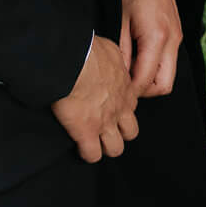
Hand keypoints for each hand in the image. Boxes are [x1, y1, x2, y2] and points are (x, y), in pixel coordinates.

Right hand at [52, 35, 139, 162]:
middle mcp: (121, 109)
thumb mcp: (111, 52)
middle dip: (119, 135)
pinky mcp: (86, 133)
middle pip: (130, 133)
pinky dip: (87, 154)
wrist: (74, 63)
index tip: (110, 112)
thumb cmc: (89, 52)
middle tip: (105, 132)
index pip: (131, 108)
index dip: (121, 113)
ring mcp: (105, 123)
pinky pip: (92, 154)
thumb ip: (114, 62)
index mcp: (127, 90)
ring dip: (105, 147)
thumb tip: (108, 60)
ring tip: (94, 145)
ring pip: (115, 148)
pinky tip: (80, 149)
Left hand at [118, 0, 180, 98]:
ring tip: (126, 72)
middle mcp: (173, 40)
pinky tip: (135, 59)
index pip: (146, 81)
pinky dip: (154, 68)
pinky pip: (168, 61)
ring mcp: (177, 37)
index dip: (128, 91)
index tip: (113, 91)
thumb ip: (122, 53)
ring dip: (149, 80)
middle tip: (121, 85)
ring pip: (168, 75)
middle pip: (164, 85)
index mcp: (158, 37)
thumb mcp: (119, 21)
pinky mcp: (176, 33)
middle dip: (143, 91)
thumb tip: (119, 78)